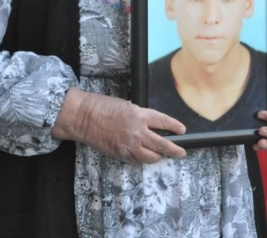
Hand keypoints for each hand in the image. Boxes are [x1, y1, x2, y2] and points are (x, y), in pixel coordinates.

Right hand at [53, 88, 186, 163]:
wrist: (84, 117)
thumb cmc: (103, 107)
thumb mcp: (128, 106)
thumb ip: (142, 117)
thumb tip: (153, 126)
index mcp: (140, 115)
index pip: (164, 122)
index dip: (175, 127)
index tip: (182, 131)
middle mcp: (137, 132)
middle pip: (162, 145)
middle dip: (175, 150)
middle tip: (181, 152)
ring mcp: (129, 145)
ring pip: (151, 157)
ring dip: (158, 157)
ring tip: (161, 155)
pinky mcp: (120, 154)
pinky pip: (136, 161)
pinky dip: (142, 160)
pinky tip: (143, 157)